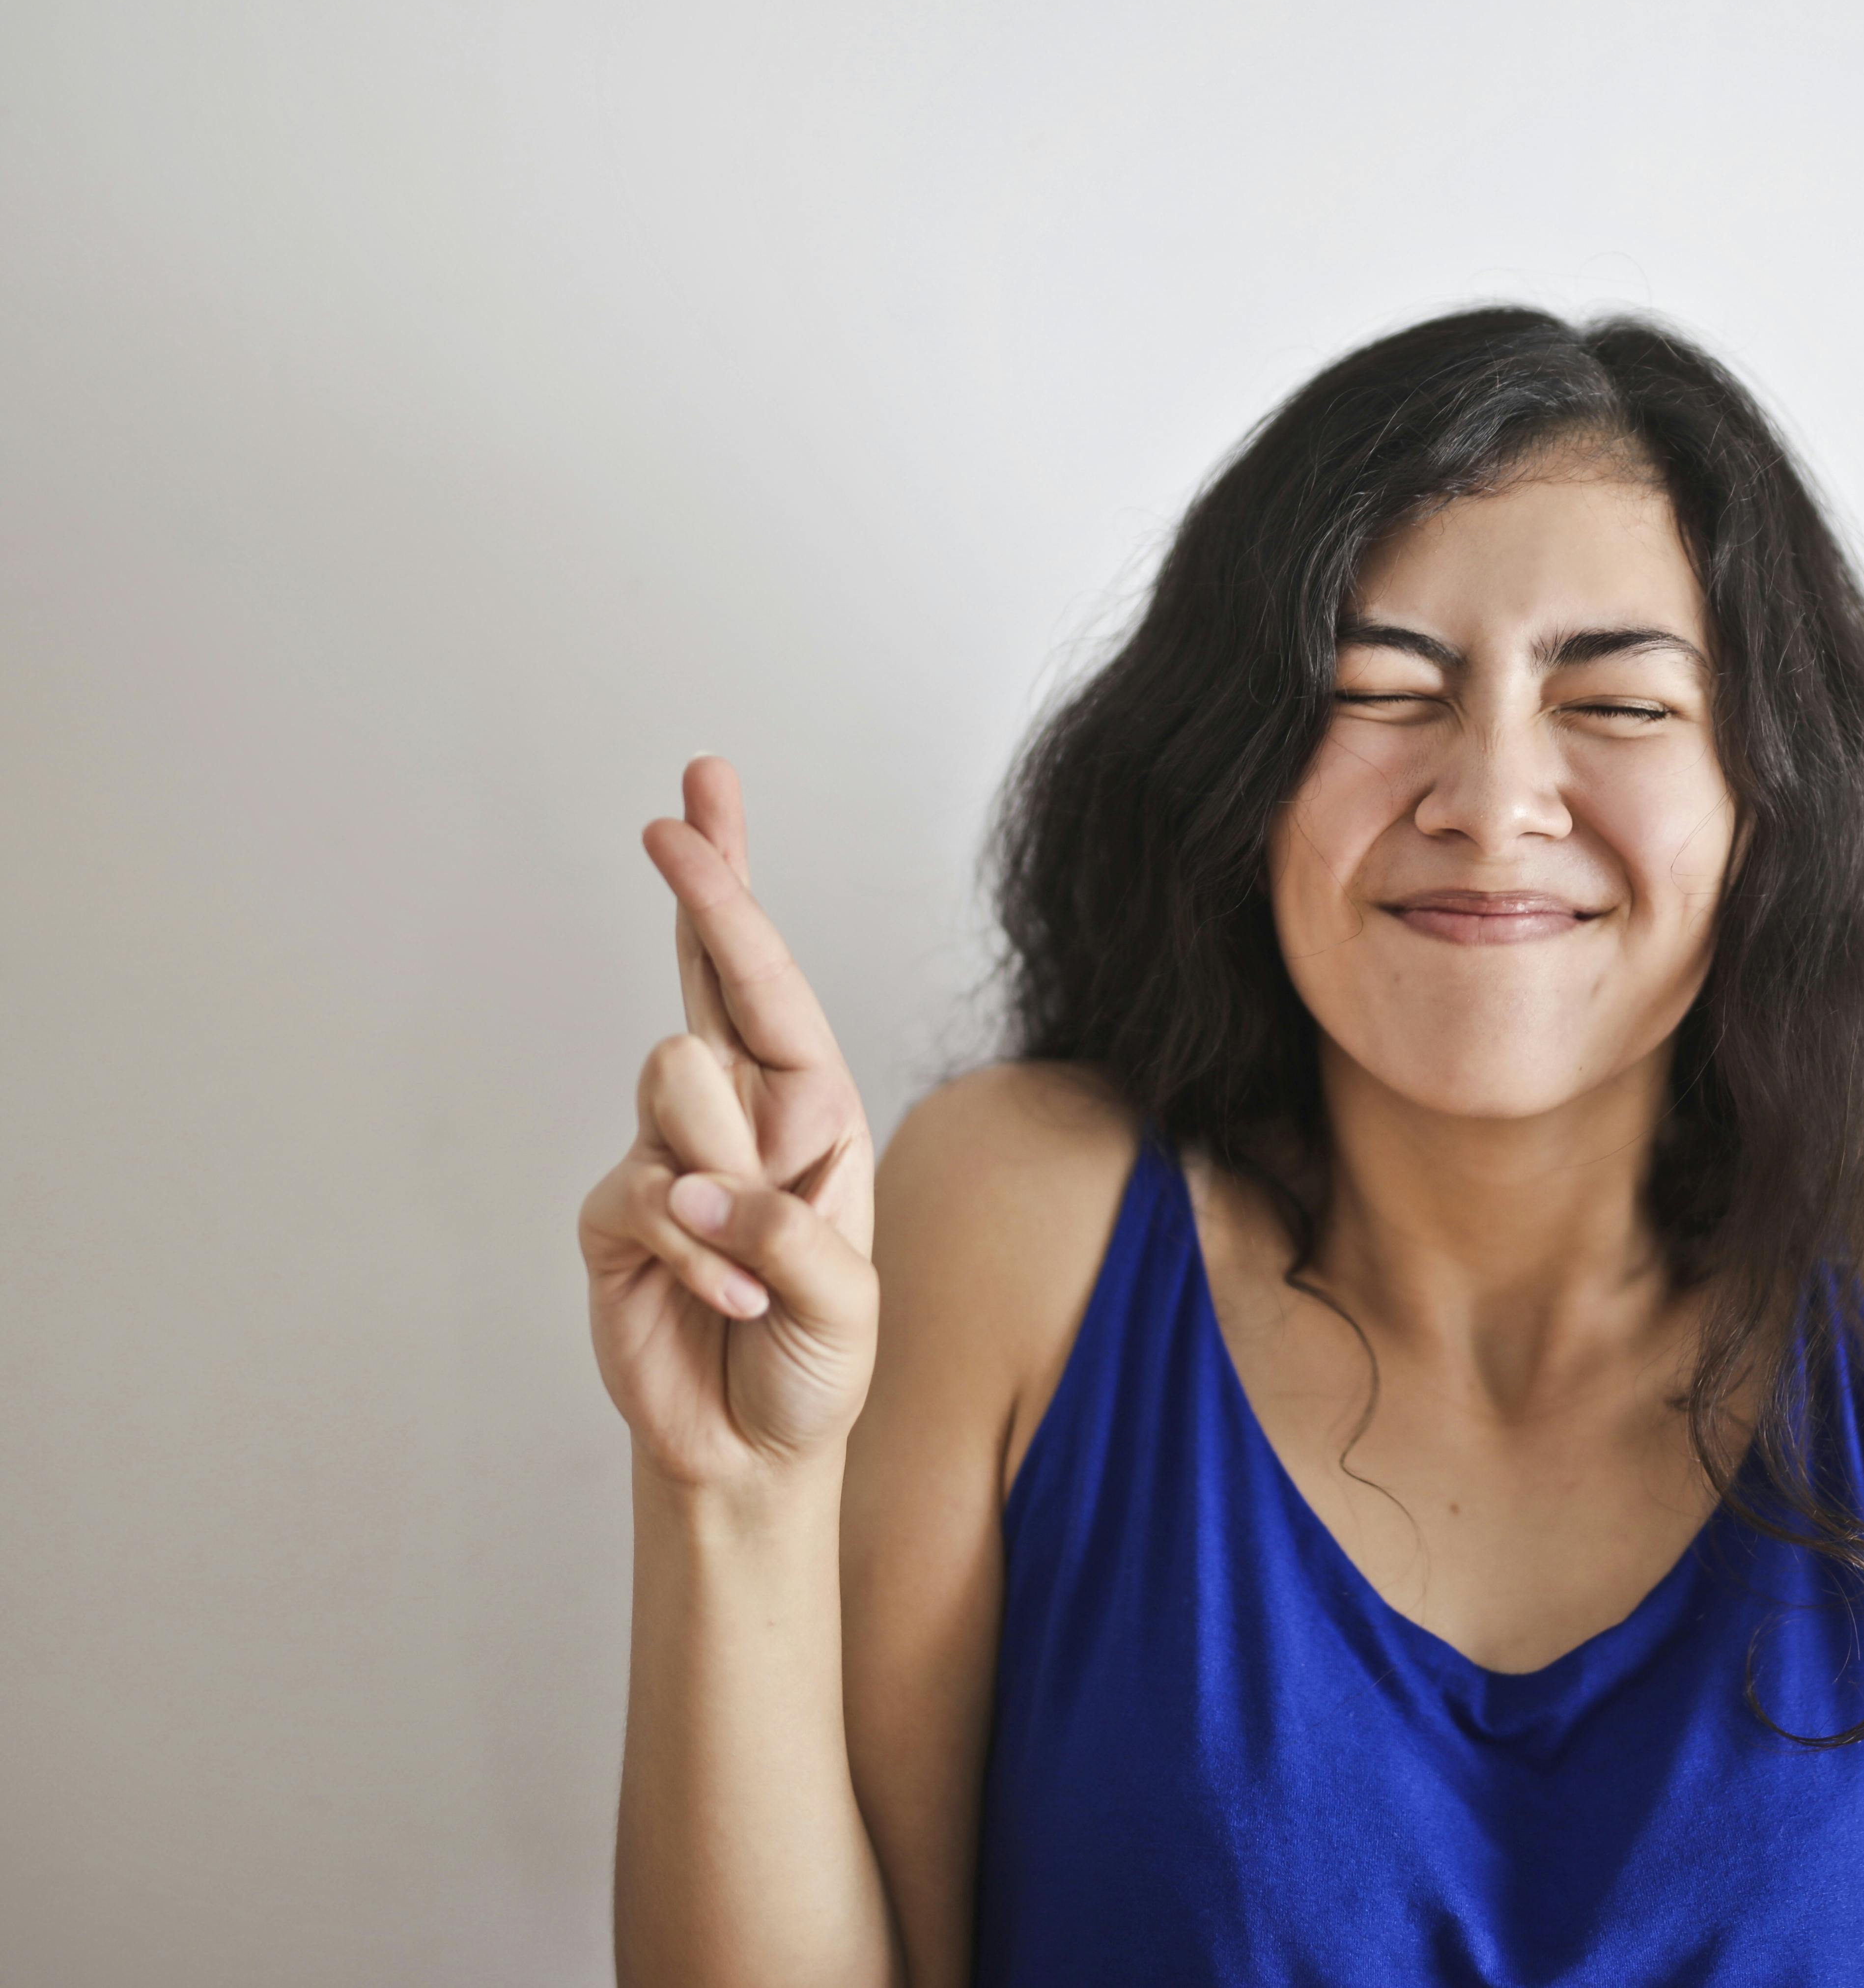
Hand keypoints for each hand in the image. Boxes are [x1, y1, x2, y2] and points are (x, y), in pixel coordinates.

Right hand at [578, 758, 878, 1488]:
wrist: (757, 1448)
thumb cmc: (818, 1362)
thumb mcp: (849, 1304)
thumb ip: (790, 1237)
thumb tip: (696, 1184)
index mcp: (811, 1111)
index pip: (765, 985)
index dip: (727, 899)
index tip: (691, 818)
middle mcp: (741, 1116)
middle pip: (705, 974)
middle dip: (703, 886)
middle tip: (678, 810)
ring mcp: (671, 1157)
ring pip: (673, 1081)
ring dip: (723, 1176)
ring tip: (750, 1269)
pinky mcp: (619, 1215)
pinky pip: (648, 1193)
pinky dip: (695, 1254)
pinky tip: (725, 1303)